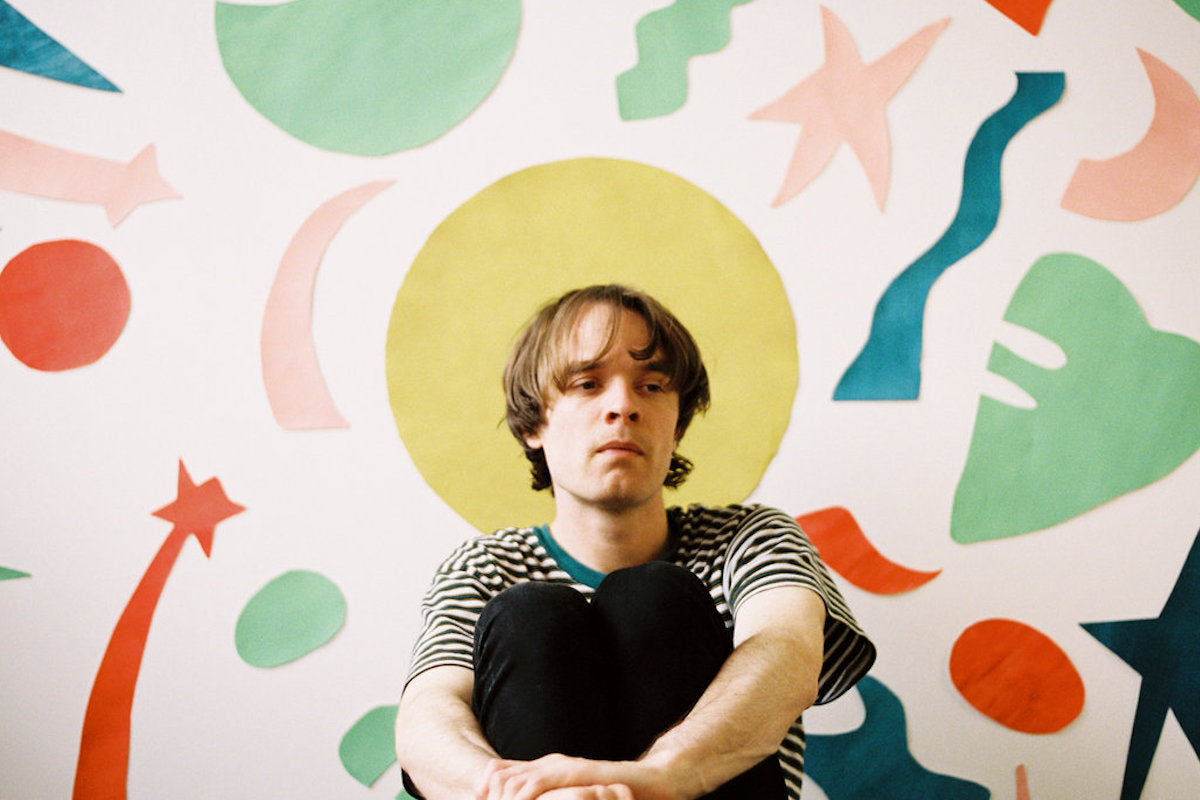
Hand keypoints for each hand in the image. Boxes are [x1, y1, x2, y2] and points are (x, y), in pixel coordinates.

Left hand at [475, 754, 677, 799]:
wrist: (652, 782)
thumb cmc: (611, 794)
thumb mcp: (570, 798)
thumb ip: (547, 797)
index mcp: (544, 771)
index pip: (498, 775)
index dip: (485, 792)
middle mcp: (550, 765)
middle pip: (501, 778)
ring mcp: (565, 767)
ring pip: (517, 781)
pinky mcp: (578, 773)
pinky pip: (542, 782)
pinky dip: (525, 795)